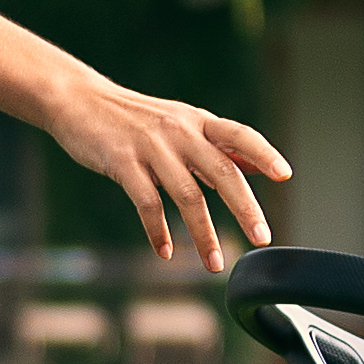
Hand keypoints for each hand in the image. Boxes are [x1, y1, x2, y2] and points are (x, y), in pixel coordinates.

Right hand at [36, 79, 287, 273]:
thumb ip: (216, 145)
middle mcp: (179, 131)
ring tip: (214, 263)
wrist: (78, 99)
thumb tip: (257, 167)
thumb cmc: (132, 117)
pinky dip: (158, 231)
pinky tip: (166, 251)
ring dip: (203, 233)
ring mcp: (150, 146)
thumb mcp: (180, 122)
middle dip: (244, 207)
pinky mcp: (122, 162)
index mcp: (197, 121)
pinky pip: (147, 203)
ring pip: (187, 194)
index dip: (263, 153)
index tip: (284, 176)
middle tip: (262, 238)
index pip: (239, 135)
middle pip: (220, 171)